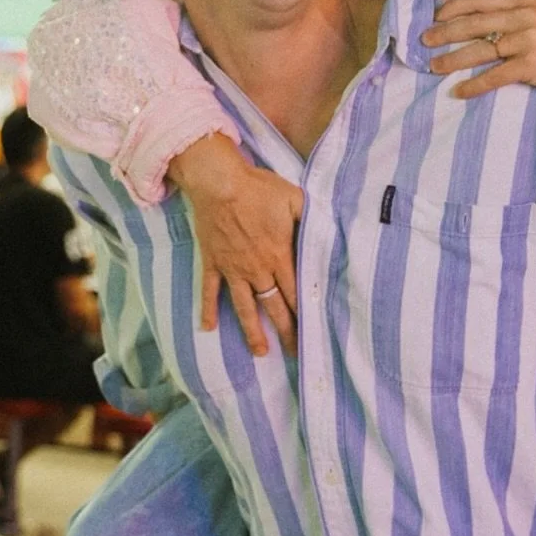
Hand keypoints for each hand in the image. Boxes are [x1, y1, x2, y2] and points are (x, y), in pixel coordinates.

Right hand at [169, 133, 303, 357]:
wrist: (219, 183)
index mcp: (279, 255)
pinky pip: (210, 291)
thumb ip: (311, 218)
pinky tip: (207, 328)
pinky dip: (208, 309)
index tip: (314, 333)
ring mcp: (233, 269)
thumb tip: (328, 231)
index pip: (296, 292)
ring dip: (252, 331)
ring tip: (260, 352)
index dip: (304, 314)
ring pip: (245, 307)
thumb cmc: (259, 189)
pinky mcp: (213, 263)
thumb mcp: (294, 199)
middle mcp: (257, 269)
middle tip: (295, 353)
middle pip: (274, 306)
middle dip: (286, 331)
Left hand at [422, 0, 535, 142]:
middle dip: (445, 33)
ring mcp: (529, 40)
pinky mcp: (533, 65)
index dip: (454, 8)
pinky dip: (475, 85)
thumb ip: (521, 8)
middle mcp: (526, 16)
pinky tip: (459, 91)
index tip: (436, 17)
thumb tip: (487, 12)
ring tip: (434, 67)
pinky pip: (495, 76)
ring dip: (452, 59)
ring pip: (480, 49)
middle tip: (423, 41)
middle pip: (475, 23)